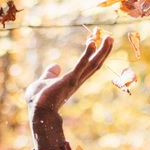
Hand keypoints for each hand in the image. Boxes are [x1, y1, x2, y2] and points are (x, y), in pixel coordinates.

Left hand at [26, 35, 113, 149]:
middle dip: (103, 51)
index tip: (99, 42)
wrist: (38, 112)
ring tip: (109, 38)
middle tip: (110, 37)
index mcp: (73, 80)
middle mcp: (78, 80)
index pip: (88, 66)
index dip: (95, 54)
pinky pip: (81, 65)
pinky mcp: (70, 80)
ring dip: (102, 51)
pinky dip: (87, 54)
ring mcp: (75, 80)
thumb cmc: (39, 100)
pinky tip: (92, 43)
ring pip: (93, 64)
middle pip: (95, 64)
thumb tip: (56, 66)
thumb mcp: (44, 82)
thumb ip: (50, 74)